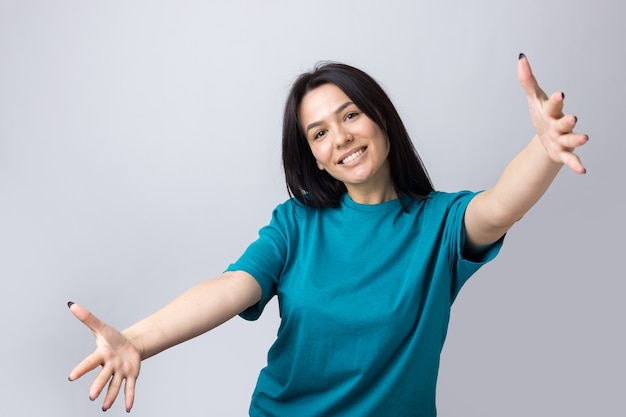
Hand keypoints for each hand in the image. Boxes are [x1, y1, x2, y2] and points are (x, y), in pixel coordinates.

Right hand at [67, 302, 141, 411]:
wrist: (130, 344)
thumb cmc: (113, 338)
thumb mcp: (102, 327)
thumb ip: (88, 318)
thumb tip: (71, 305)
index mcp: (101, 355)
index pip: (90, 362)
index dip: (82, 369)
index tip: (71, 377)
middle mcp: (109, 366)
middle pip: (103, 376)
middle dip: (98, 386)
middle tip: (92, 397)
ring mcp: (120, 372)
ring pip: (115, 385)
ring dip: (111, 396)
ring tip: (104, 407)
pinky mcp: (131, 375)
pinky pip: (130, 387)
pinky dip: (129, 397)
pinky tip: (128, 408)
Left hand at [518, 54, 587, 173]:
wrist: (547, 139)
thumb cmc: (543, 116)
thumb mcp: (534, 100)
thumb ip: (528, 80)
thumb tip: (521, 58)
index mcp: (552, 112)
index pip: (553, 105)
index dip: (556, 100)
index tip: (559, 93)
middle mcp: (560, 125)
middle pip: (564, 123)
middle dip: (567, 121)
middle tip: (572, 118)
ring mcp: (562, 140)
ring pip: (570, 140)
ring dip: (577, 140)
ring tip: (585, 139)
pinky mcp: (562, 153)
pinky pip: (570, 159)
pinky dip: (576, 164)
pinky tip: (582, 171)